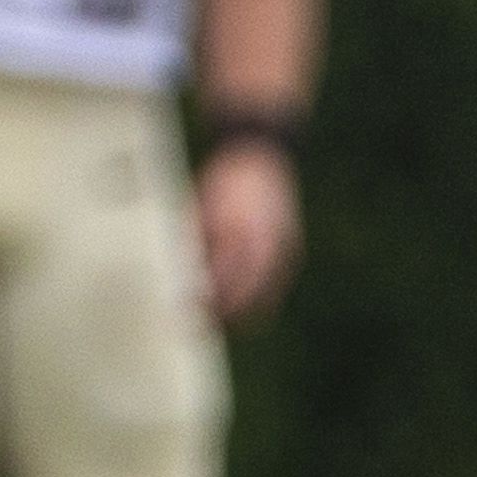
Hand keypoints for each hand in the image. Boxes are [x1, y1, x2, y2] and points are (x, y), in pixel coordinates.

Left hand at [194, 140, 301, 325]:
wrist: (260, 153)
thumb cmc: (224, 180)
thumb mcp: (204, 208)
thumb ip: (197, 242)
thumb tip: (185, 279)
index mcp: (240, 227)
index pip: (222, 275)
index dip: (204, 297)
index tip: (185, 309)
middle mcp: (266, 238)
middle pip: (244, 291)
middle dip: (220, 312)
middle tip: (198, 322)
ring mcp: (283, 244)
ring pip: (264, 294)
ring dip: (241, 312)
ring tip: (218, 322)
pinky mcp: (291, 247)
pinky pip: (276, 283)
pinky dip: (259, 300)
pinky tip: (242, 310)